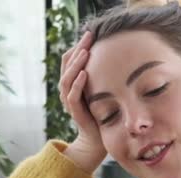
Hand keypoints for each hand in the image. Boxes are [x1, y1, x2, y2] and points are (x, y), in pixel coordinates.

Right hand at [59, 31, 106, 172]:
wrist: (98, 141)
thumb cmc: (102, 114)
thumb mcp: (100, 91)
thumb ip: (100, 77)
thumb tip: (113, 57)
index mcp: (72, 85)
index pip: (69, 61)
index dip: (77, 47)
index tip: (89, 35)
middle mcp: (68, 91)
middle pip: (66, 66)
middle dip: (77, 49)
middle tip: (88, 36)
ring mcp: (70, 102)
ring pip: (67, 79)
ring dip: (76, 64)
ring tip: (85, 51)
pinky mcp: (76, 113)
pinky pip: (72, 96)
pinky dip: (77, 84)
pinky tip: (85, 73)